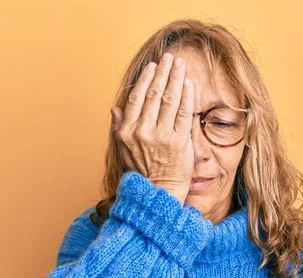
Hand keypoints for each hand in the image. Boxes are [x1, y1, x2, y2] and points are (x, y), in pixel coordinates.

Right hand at [110, 52, 194, 205]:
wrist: (159, 193)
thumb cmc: (143, 172)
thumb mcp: (124, 150)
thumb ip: (120, 127)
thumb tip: (114, 109)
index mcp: (127, 132)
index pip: (137, 98)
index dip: (146, 79)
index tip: (154, 67)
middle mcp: (143, 131)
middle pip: (154, 94)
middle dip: (164, 72)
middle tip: (170, 58)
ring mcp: (162, 136)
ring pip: (170, 99)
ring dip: (176, 78)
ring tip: (180, 65)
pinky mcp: (180, 142)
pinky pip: (184, 113)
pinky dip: (187, 96)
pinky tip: (188, 84)